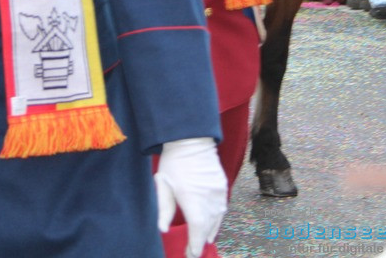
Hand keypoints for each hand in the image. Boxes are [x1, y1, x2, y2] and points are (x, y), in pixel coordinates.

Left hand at [155, 137, 226, 257]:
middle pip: (208, 226)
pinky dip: (217, 217)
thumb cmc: (174, 161)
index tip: (191, 254)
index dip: (195, 244)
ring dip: (211, 230)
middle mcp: (208, 196)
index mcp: (192, 197)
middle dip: (201, 240)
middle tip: (193, 251)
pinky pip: (222, 207)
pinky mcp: (223, 184)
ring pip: (218, 218)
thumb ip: (163, 209)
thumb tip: (162, 230)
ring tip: (205, 240)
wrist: (192, 139)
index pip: (197, 228)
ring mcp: (218, 191)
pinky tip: (213, 222)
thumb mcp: (163, 184)